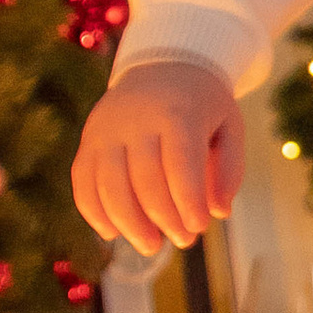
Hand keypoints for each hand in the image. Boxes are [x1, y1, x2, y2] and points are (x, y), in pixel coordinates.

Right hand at [74, 62, 242, 253]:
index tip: (200, 226)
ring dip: (129, 224)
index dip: (188, 200)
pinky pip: (82, 182)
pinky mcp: (88, 141)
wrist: (162, 66)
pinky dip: (93, 212)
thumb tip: (219, 212)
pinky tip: (113, 233)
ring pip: (108, 186)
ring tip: (151, 246)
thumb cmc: (203, 104)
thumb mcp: (230, 126)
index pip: (180, 164)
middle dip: (164, 218)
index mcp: (177, 113)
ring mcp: (105, 131)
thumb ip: (230, 168)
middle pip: (144, 180)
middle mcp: (135, 121)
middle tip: (184, 240)